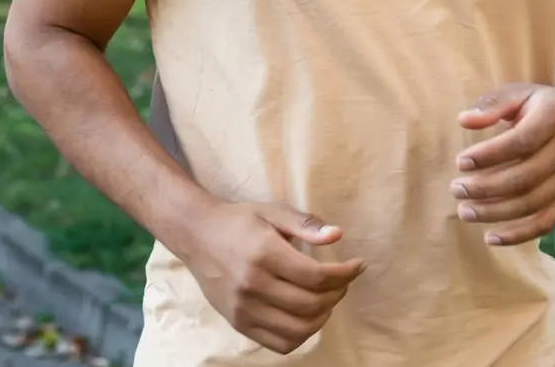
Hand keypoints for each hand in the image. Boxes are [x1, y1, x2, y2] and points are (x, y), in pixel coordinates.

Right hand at [174, 201, 366, 353]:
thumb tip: (337, 236)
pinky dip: (301, 334)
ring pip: (299, 329)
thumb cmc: (239, 221)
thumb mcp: (272, 211)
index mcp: (264, 253)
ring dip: (323, 316)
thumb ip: (305, 224)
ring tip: (327, 300)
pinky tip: (306, 316)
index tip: (358, 266)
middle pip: (311, 304)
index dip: (345, 274)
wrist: (197, 236)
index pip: (316, 276)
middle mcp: (252, 284)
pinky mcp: (239, 323)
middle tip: (342, 282)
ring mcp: (244, 308)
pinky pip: (279, 343)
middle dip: (337, 294)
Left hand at [453, 83, 554, 246]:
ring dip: (495, 212)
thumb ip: (492, 104)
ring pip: (533, 203)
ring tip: (465, 211)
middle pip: (525, 177)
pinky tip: (490, 238)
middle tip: (456, 189)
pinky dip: (518, 235)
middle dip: (486, 188)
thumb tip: (464, 121)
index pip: (521, 142)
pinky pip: (546, 223)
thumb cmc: (543, 107)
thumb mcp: (521, 94)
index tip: (460, 162)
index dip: (489, 155)